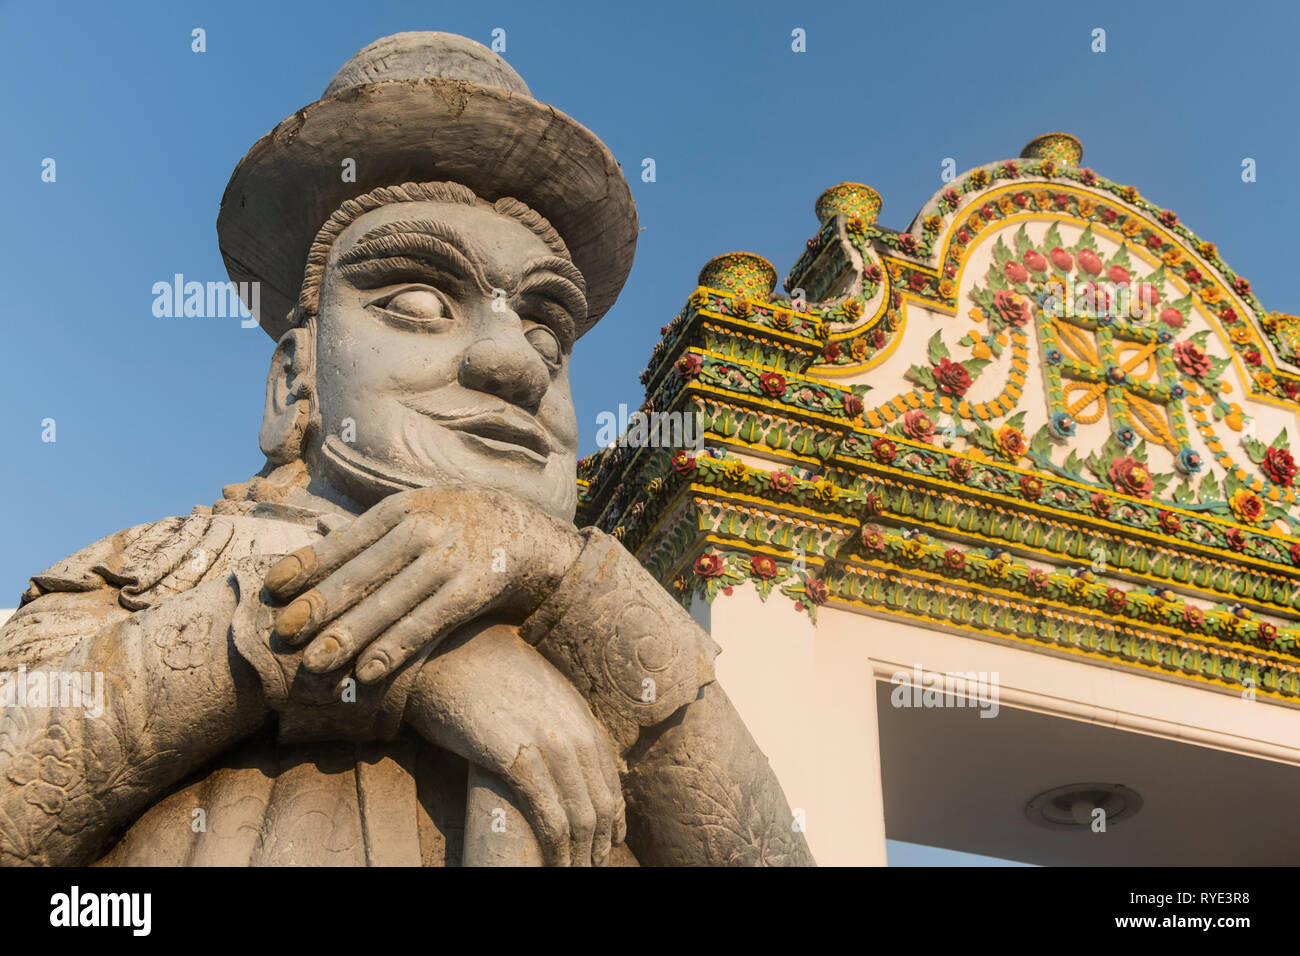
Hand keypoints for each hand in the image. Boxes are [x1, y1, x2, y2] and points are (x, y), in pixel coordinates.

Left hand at [261, 486, 584, 683]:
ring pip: (390, 602)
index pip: (345, 540)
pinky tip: (368, 672)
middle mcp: (423, 529)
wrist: (530, 530)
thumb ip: (376, 535)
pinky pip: (428, 622)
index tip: (272, 589)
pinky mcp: (474, 587)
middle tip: (282, 636)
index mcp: (402, 509)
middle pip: (362, 573)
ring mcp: (449, 558)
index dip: (307, 565)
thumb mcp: (420, 513)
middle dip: (319, 607)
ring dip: (349, 636)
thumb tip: (313, 564)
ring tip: (315, 664)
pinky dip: (396, 647)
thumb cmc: (460, 527)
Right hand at [407, 622, 626, 866]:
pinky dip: (557, 849)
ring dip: (580, 856)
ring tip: (570, 873)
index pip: (610, 784)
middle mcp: (576, 734)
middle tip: (588, 868)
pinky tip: (553, 864)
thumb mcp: (540, 695)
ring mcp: (550, 747)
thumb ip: (561, 724)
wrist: (453, 655)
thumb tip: (568, 755)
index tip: (605, 846)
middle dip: (598, 846)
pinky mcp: (519, 760)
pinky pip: (551, 817)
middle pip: (600, 806)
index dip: (611, 823)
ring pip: (581, 818)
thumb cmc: (488, 678)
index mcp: (583, 720)